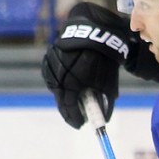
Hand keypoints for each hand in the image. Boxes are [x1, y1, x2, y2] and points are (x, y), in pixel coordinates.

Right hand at [41, 2, 133, 127]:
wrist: (95, 33)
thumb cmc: (104, 61)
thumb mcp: (109, 84)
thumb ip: (106, 104)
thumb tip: (105, 119)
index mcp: (72, 84)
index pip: (69, 108)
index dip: (75, 119)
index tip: (81, 125)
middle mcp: (59, 76)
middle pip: (60, 100)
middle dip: (69, 110)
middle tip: (77, 117)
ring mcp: (52, 66)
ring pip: (54, 88)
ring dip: (62, 97)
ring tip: (73, 102)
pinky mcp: (49, 58)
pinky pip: (50, 76)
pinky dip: (57, 83)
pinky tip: (65, 86)